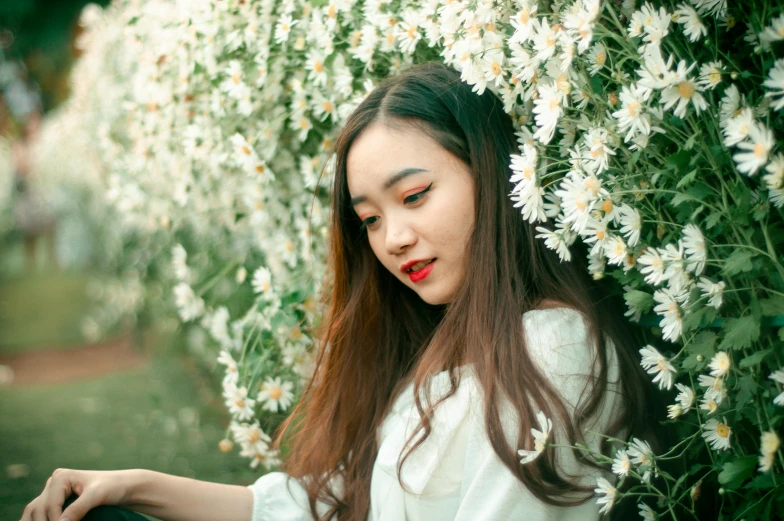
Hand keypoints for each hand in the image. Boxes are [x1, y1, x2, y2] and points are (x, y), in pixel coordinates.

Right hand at [21, 468, 136, 520]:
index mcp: (61, 477)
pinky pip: (40, 514)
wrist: (124, 488)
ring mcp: (53, 492)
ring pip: (34, 512)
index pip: (50, 505)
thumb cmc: (113, 488)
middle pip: (38, 509)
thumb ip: (78, 509)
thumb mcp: (97, 496)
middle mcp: (53, 483)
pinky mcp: (56, 501)